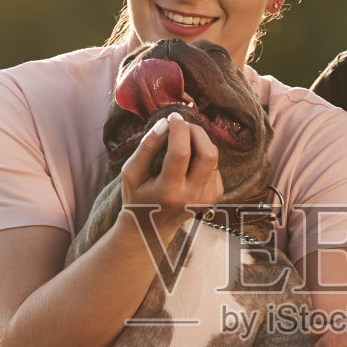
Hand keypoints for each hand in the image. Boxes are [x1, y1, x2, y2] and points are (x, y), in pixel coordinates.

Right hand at [120, 112, 223, 236]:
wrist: (151, 229)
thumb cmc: (137, 198)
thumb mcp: (131, 172)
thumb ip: (146, 147)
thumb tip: (165, 123)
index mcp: (168, 191)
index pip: (181, 153)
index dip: (179, 129)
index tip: (173, 117)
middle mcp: (192, 196)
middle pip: (208, 153)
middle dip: (196, 131)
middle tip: (182, 125)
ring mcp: (206, 197)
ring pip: (213, 157)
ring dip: (199, 141)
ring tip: (182, 140)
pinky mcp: (214, 195)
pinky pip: (214, 165)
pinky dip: (202, 155)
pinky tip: (188, 160)